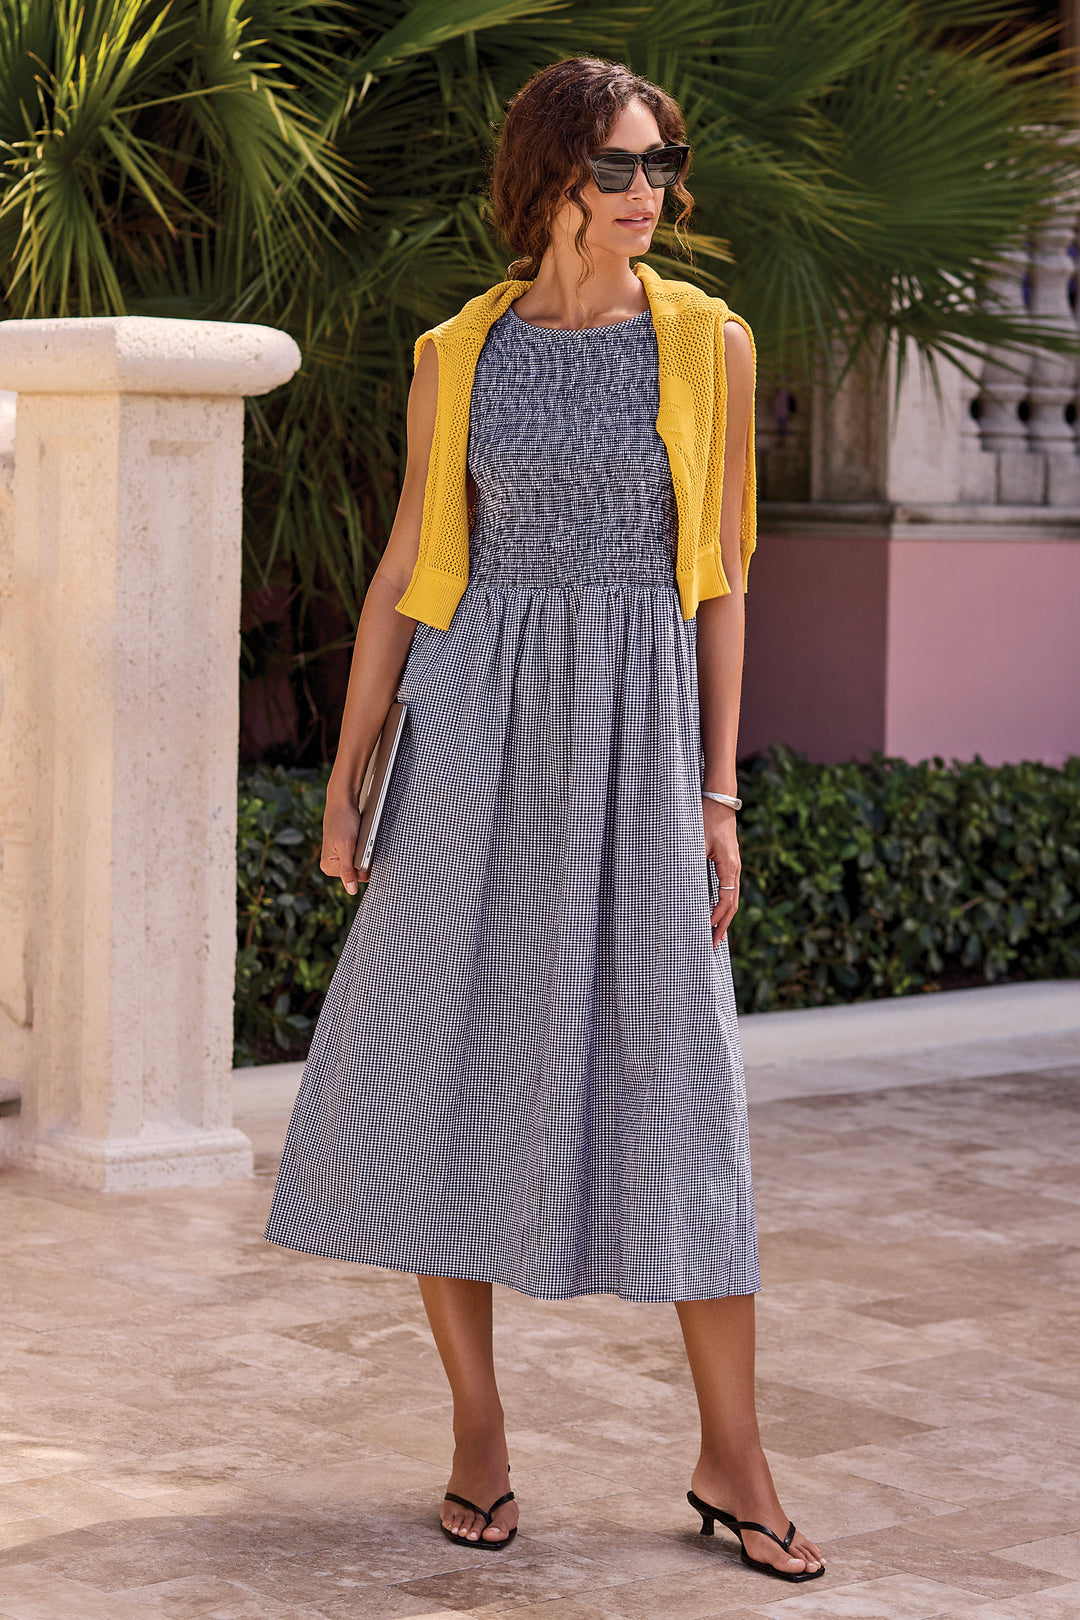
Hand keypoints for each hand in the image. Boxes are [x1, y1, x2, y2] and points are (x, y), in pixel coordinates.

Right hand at [321, 794, 362, 895]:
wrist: (343, 802)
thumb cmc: (343, 822)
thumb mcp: (347, 848)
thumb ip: (348, 871)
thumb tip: (351, 891)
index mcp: (328, 868)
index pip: (356, 879)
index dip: (365, 867)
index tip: (365, 852)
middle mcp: (332, 865)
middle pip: (358, 872)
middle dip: (364, 860)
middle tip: (362, 844)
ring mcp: (339, 858)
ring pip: (361, 864)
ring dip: (365, 853)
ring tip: (360, 839)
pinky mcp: (346, 850)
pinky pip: (360, 856)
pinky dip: (364, 849)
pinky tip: (361, 839)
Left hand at [704, 800, 739, 944]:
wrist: (719, 802)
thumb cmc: (706, 819)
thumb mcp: (696, 840)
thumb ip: (691, 862)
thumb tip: (680, 885)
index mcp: (729, 866)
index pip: (726, 900)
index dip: (717, 918)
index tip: (707, 932)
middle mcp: (735, 869)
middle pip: (732, 905)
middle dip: (722, 926)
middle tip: (712, 945)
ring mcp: (734, 867)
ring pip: (732, 899)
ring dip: (724, 918)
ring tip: (716, 936)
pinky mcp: (729, 864)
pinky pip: (728, 890)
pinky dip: (723, 905)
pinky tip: (715, 913)